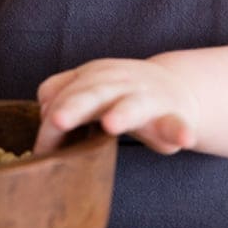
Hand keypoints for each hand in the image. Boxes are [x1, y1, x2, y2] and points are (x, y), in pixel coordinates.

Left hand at [34, 57, 198, 155]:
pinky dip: (181, 130)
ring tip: (111, 124)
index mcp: (96, 77)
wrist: (178, 89)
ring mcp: (148, 99)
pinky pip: (177, 125)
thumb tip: (42, 107)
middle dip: (75, 105)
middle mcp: (120, 84)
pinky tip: (185, 139)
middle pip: (93, 93)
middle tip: (57, 120)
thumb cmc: (125, 94)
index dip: (52, 118)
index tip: (41, 151)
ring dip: (123, 113)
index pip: (67, 94)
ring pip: (133, 106)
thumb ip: (66, 91)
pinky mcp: (174, 118)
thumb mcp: (94, 86)